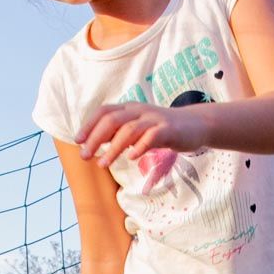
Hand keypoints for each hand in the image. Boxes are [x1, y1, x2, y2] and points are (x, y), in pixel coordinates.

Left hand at [77, 102, 207, 179]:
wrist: (196, 125)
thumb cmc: (162, 129)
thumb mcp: (138, 128)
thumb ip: (119, 133)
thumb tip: (96, 142)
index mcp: (130, 109)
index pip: (104, 112)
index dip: (89, 125)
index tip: (78, 141)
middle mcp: (140, 111)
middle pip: (112, 120)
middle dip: (96, 138)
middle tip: (85, 156)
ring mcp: (154, 119)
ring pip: (129, 130)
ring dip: (113, 148)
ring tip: (103, 164)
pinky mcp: (168, 129)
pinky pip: (152, 136)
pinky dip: (140, 147)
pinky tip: (131, 158)